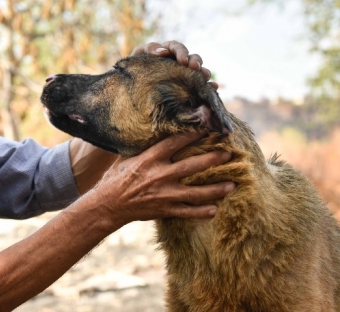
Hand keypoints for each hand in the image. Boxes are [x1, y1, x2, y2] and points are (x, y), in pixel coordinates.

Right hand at [92, 130, 232, 227]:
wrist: (107, 205)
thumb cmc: (115, 178)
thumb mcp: (125, 157)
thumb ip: (141, 146)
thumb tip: (149, 131)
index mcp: (149, 158)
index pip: (175, 142)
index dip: (193, 134)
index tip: (207, 127)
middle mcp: (160, 175)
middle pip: (193, 165)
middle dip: (213, 159)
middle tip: (229, 154)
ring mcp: (164, 194)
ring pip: (196, 192)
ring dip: (216, 189)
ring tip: (232, 185)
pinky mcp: (165, 210)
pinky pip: (188, 212)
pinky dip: (202, 212)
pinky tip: (215, 209)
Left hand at [131, 40, 217, 88]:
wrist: (129, 89)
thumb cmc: (132, 70)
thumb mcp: (137, 58)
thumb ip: (149, 51)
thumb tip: (163, 52)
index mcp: (164, 52)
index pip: (175, 47)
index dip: (181, 52)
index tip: (182, 61)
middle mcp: (176, 61)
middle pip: (190, 57)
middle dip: (194, 61)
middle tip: (194, 67)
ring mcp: (182, 74)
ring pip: (197, 69)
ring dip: (202, 71)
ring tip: (206, 77)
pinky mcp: (186, 87)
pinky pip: (200, 84)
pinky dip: (208, 85)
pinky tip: (214, 88)